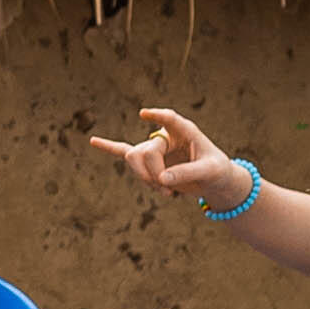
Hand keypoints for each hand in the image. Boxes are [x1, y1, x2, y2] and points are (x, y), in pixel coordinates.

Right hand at [85, 106, 251, 213]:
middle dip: (151, 173)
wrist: (213, 181)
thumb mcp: (210, 171)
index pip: (169, 119)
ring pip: (134, 159)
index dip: (157, 117)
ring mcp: (155, 148)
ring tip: (165, 193)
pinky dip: (109, 147)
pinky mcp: (148, 161)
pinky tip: (93, 141)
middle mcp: (167, 136)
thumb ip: (187, 173)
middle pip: (145, 151)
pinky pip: (123, 151)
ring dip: (144, 178)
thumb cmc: (216, 171)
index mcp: (185, 131)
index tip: (143, 115)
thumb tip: (162, 179)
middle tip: (167, 190)